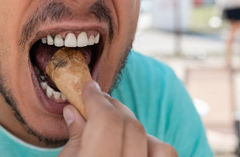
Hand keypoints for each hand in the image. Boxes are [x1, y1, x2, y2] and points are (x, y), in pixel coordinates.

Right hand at [59, 81, 177, 156]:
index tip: (88, 88)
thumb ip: (74, 140)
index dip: (96, 100)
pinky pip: (165, 156)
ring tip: (116, 126)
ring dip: (135, 128)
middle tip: (97, 101)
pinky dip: (153, 146)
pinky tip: (135, 145)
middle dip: (113, 108)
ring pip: (158, 144)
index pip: (107, 123)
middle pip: (132, 128)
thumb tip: (74, 110)